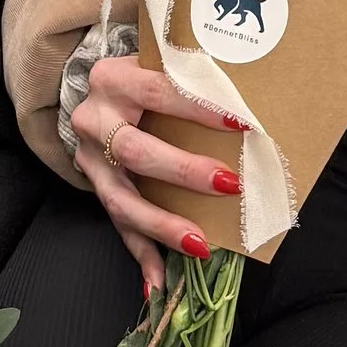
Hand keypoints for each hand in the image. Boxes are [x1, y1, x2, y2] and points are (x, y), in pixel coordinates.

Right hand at [65, 47, 242, 298]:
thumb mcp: (159, 64)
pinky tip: (158, 283)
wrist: (96, 90)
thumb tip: (256, 92)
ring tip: (199, 245)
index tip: (240, 123)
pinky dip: (141, 255)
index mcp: (113, 79)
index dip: (198, 108)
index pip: (157, 91)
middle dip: (183, 171)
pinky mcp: (95, 187)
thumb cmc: (144, 76)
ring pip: (120, 199)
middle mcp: (93, 120)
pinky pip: (118, 226)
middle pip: (135, 150)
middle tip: (229, 184)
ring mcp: (90, 159)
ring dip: (162, 225)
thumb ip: (194, 74)